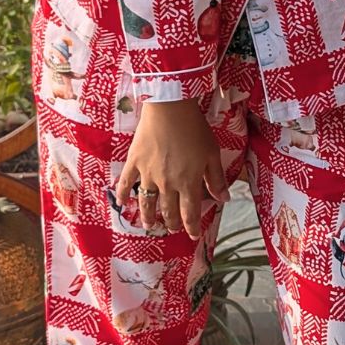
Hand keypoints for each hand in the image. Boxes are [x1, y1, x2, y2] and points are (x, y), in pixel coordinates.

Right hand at [115, 98, 229, 239]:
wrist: (170, 108)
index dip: (191, 226)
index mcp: (188, 182)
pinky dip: (122, 194)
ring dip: (148, 216)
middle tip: (173, 229)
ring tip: (149, 226)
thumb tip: (223, 199)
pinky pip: (125, 182)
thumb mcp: (212, 153)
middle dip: (172, 223)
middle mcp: (167, 184)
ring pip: (147, 202)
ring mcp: (148, 174)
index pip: (190, 212)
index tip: (193, 236)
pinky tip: (121, 202)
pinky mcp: (134, 162)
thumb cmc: (195, 128)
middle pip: (168, 210)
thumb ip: (216, 178)